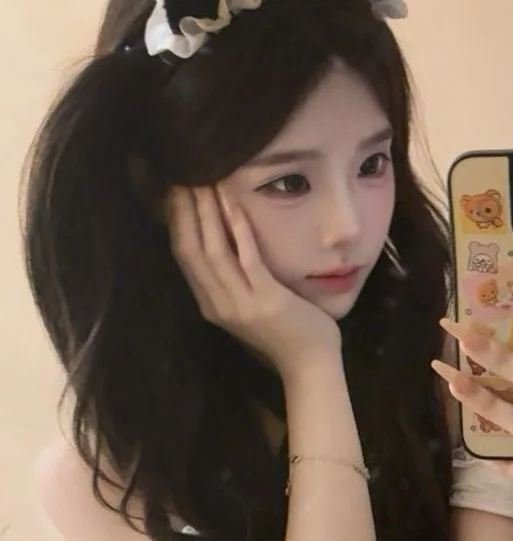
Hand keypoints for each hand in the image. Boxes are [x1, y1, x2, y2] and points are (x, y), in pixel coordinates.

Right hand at [167, 186, 341, 375]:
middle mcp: (217, 304)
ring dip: (206, 211)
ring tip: (202, 179)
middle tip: (180, 174)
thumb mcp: (247, 307)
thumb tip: (223, 243)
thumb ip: (231, 282)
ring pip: (212, 250)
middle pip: (190, 249)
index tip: (173, 189)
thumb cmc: (286, 333)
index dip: (175, 220)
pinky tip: (232, 202)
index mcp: (210, 305)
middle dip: (183, 209)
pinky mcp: (266, 299)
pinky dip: (237, 228)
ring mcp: (240, 303)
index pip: (183, 256)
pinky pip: (246, 257)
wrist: (310, 365)